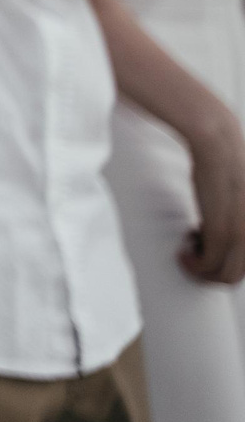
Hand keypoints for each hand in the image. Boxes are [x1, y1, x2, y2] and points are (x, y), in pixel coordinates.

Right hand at [181, 102, 244, 284]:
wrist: (218, 144)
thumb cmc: (225, 162)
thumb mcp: (239, 197)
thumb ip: (238, 216)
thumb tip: (223, 223)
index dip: (223, 264)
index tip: (204, 246)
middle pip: (234, 277)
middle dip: (209, 273)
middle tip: (192, 255)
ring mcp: (244, 235)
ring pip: (223, 276)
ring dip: (198, 271)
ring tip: (186, 251)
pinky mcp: (223, 231)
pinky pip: (207, 265)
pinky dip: (191, 263)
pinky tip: (183, 248)